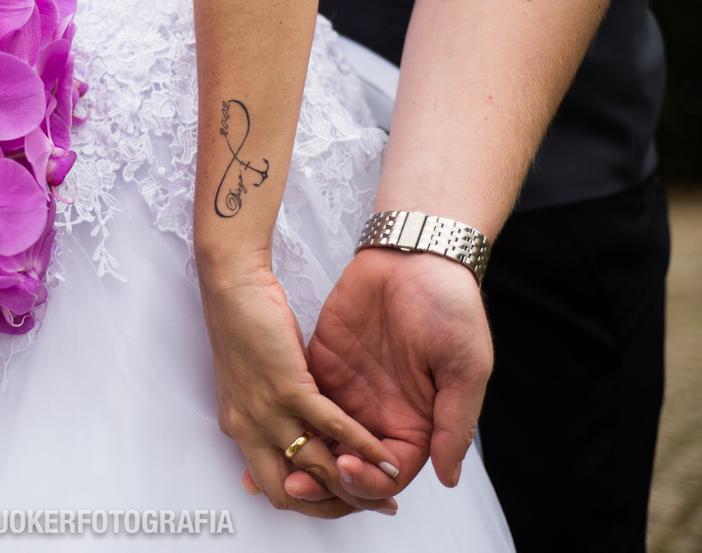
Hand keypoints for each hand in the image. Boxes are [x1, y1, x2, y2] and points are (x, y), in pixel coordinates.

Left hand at [197, 252, 401, 517]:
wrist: (231, 282)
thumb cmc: (245, 323)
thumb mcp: (253, 381)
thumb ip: (274, 413)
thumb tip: (298, 444)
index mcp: (247, 428)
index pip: (282, 487)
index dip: (320, 500)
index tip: (350, 500)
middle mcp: (255, 428)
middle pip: (297, 492)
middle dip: (339, 503)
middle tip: (375, 503)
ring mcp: (268, 411)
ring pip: (316, 468)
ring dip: (356, 482)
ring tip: (389, 484)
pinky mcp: (286, 387)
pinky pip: (331, 428)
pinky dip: (363, 446)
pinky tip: (385, 453)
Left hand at [287, 248, 491, 501]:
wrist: (414, 254)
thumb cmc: (449, 306)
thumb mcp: (465, 368)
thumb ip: (453, 424)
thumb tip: (447, 477)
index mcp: (416, 423)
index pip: (387, 474)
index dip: (367, 483)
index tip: (348, 471)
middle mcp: (378, 414)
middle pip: (347, 467)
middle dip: (325, 481)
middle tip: (300, 482)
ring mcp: (347, 391)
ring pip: (319, 442)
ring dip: (301, 458)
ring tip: (283, 465)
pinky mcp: (320, 364)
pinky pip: (300, 403)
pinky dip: (287, 421)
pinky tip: (273, 428)